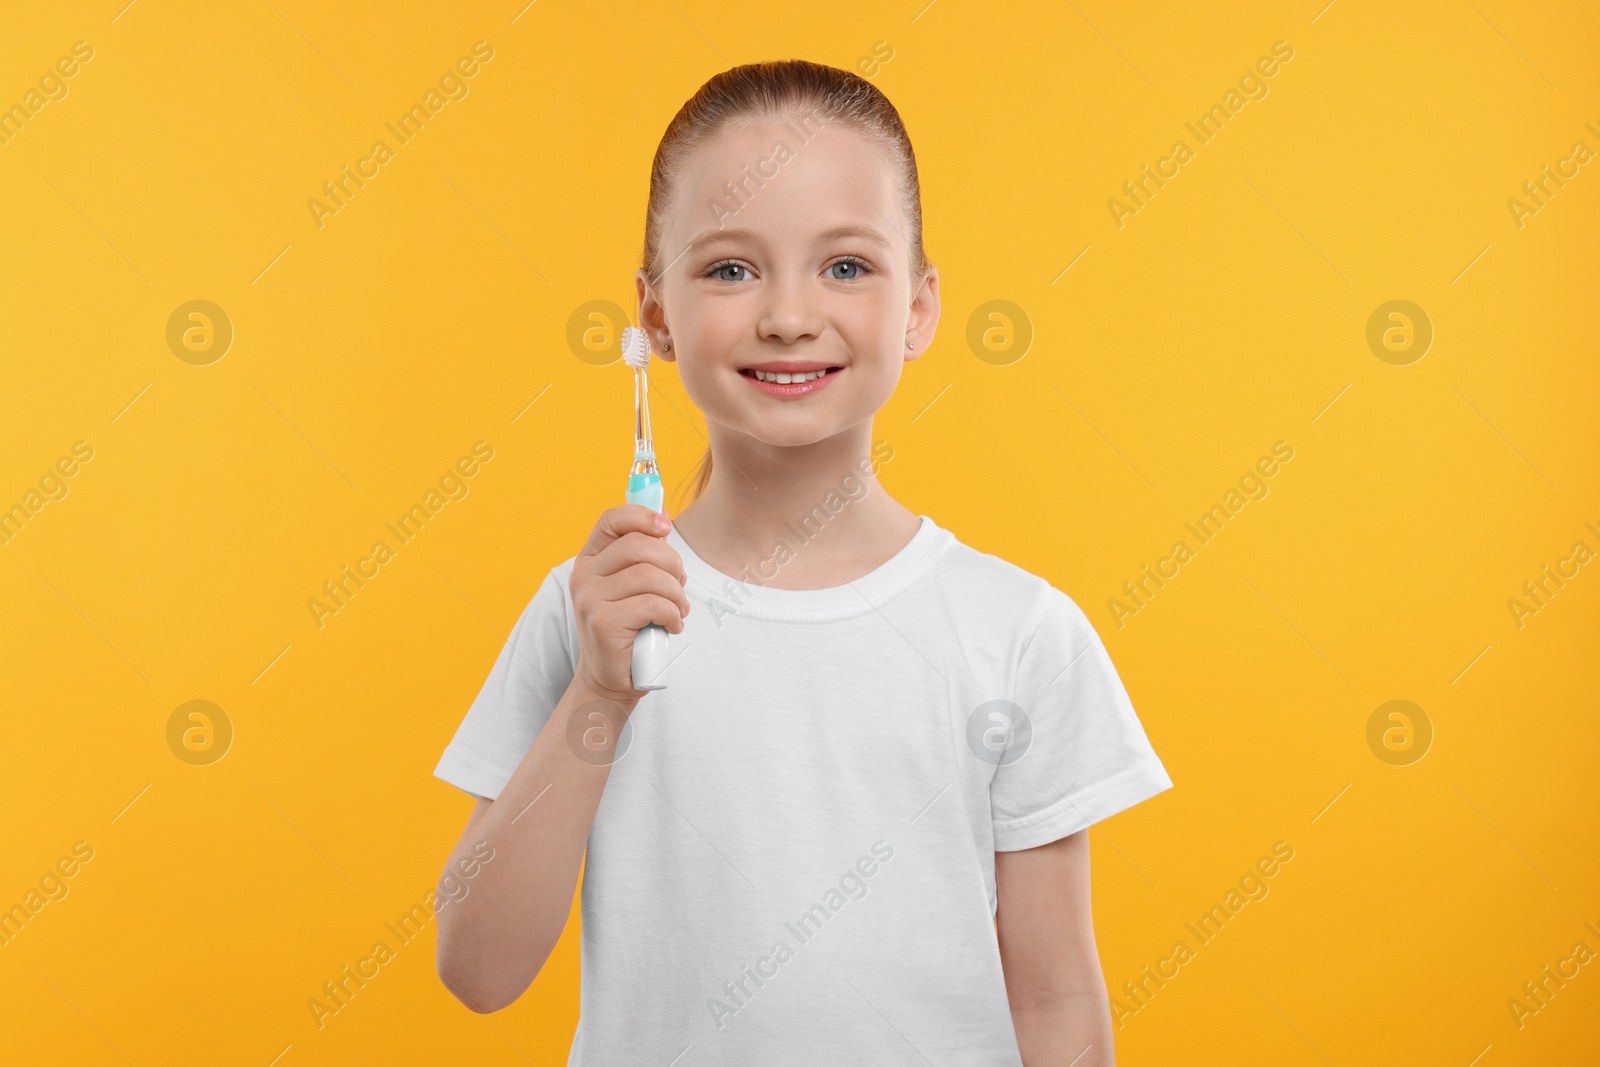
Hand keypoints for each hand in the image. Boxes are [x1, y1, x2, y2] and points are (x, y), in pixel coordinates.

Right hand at [569, 505, 688, 703]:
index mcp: (590, 560)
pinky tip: (671, 626)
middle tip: (680, 586)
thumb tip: (664, 517)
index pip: (613, 520)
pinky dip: (672, 614)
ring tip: (677, 611)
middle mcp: (584, 575)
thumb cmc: (630, 629)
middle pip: (639, 546)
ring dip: (676, 594)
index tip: (667, 528)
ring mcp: (590, 599)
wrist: (610, 678)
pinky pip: (652, 604)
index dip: (643, 515)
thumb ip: (643, 556)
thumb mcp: (633, 587)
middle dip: (672, 564)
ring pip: (650, 576)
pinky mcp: (603, 623)